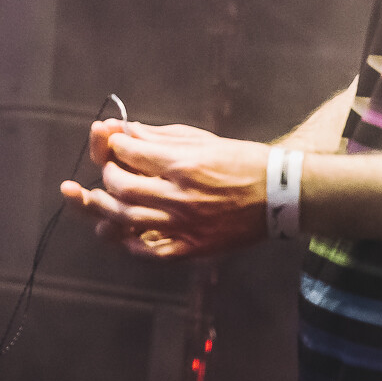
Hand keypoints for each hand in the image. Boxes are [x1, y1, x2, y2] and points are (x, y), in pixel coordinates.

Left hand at [59, 121, 270, 260]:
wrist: (281, 194)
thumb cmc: (243, 160)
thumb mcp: (201, 139)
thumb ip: (160, 137)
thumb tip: (126, 130)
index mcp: (181, 163)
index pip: (127, 153)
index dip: (113, 146)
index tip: (114, 144)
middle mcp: (179, 195)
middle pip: (120, 186)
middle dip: (108, 175)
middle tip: (110, 171)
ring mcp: (184, 225)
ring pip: (126, 219)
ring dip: (106, 208)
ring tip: (100, 199)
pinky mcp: (193, 246)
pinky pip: (151, 250)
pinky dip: (130, 242)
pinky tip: (122, 232)